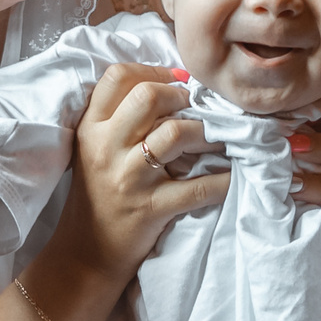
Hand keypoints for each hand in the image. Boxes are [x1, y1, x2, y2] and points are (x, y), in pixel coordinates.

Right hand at [48, 64, 228, 284]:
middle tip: (195, 105)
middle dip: (180, 95)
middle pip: (147, 97)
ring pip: (174, 134)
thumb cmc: (97, 193)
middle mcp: (106, 148)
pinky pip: (197, 188)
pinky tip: (233, 175)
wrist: (87, 251)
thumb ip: (119, 117)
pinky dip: (222, 180)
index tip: (175, 79)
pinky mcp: (151, 208)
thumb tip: (170, 82)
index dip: (152, 69)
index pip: (117, 77)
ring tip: (215, 136)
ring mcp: (129, 178)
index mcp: (91, 128)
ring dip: (204, 131)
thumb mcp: (94, 148)